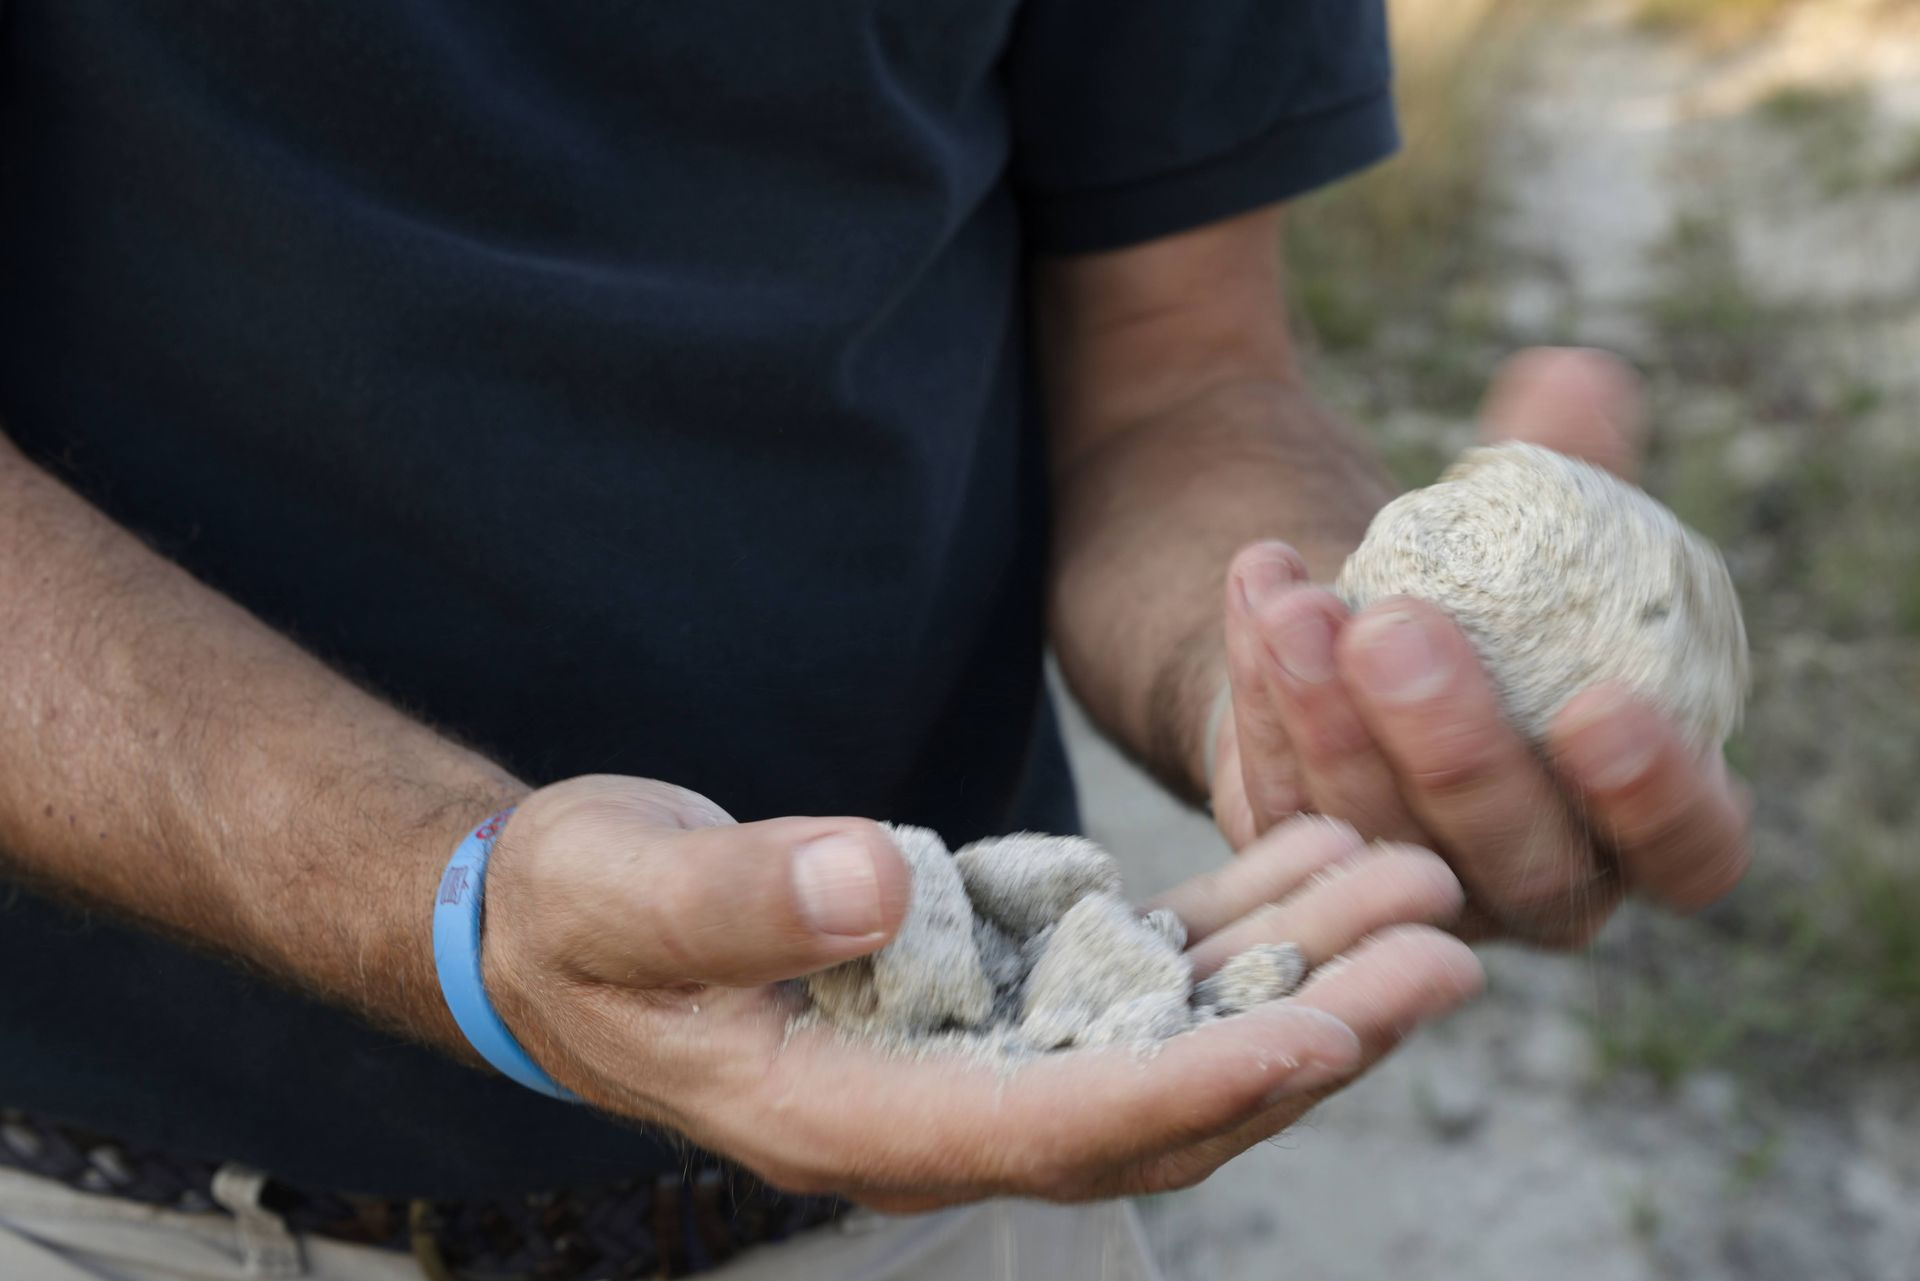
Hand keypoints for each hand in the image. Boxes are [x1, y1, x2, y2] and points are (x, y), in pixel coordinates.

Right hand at [481, 776, 1479, 1208]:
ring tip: (1421, 887)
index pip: (1060, 1127)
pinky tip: (1315, 856)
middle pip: (1165, 1098)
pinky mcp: (1004, 987)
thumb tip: (879, 878)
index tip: (1331, 1026)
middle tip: (1448, 946)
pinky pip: (1141, 971)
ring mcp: (985, 1051)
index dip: (1201, 1085)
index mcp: (858, 1118)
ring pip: (1177, 1035)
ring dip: (1305, 967)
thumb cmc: (578, 914)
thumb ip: (741, 898)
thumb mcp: (622, 894)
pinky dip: (1234, 921)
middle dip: (1313, 1028)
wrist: (569, 923)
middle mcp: (946, 1110)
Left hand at [1207, 348, 1751, 945]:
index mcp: (1642, 818)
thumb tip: (1572, 378)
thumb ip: (1570, 462)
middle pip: (1517, 861)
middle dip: (1453, 750)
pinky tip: (1259, 595)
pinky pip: (1283, 804)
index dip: (1655, 797)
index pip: (1689, 849)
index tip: (1602, 705)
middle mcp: (1539, 881)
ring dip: (1329, 721)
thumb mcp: (1543, 524)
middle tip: (1395, 633)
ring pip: (1377, 836)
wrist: (1369, 630)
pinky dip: (1265, 700)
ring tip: (1298, 605)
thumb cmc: (1498, 589)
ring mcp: (1418, 887)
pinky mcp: (1313, 864)